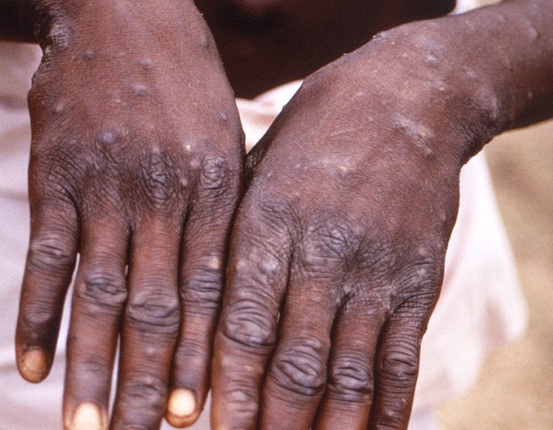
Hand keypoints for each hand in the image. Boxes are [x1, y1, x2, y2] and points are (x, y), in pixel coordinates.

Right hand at [14, 2, 243, 427]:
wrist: (122, 10)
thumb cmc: (184, 84)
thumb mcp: (224, 140)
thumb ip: (222, 213)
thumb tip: (223, 295)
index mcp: (215, 191)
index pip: (210, 296)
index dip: (203, 363)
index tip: (197, 421)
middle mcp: (162, 196)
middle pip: (156, 310)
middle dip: (149, 386)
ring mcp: (104, 187)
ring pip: (99, 294)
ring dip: (90, 367)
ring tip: (84, 427)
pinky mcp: (55, 176)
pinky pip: (45, 257)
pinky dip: (36, 314)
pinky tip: (30, 365)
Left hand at [211, 22, 490, 428]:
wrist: (406, 99)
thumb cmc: (309, 138)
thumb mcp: (252, 171)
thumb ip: (226, 241)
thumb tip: (186, 318)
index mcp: (267, 225)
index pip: (242, 326)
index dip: (226, 389)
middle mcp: (322, 254)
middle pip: (294, 363)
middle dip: (270, 423)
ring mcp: (376, 271)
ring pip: (349, 374)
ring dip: (326, 429)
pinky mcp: (418, 280)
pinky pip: (401, 359)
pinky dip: (387, 411)